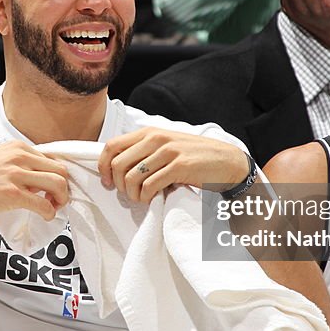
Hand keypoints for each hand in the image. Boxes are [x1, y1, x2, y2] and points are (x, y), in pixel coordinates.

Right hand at [0, 141, 70, 222]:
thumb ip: (17, 164)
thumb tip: (37, 178)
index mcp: (17, 147)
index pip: (52, 158)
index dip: (56, 175)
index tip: (52, 187)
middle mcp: (19, 157)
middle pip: (61, 169)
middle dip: (63, 187)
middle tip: (56, 199)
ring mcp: (16, 175)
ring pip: (59, 184)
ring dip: (61, 199)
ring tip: (51, 207)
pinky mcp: (12, 194)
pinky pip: (44, 204)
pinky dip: (49, 212)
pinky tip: (44, 215)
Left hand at [98, 128, 249, 202]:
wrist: (226, 161)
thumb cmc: (194, 157)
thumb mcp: (165, 147)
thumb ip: (144, 152)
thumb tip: (117, 168)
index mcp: (149, 132)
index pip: (112, 145)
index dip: (103, 166)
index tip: (107, 181)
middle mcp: (156, 138)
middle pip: (118, 164)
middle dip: (118, 184)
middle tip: (128, 193)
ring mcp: (168, 152)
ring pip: (132, 177)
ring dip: (133, 194)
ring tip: (142, 198)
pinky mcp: (179, 167)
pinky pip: (150, 186)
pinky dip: (147, 197)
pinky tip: (154, 198)